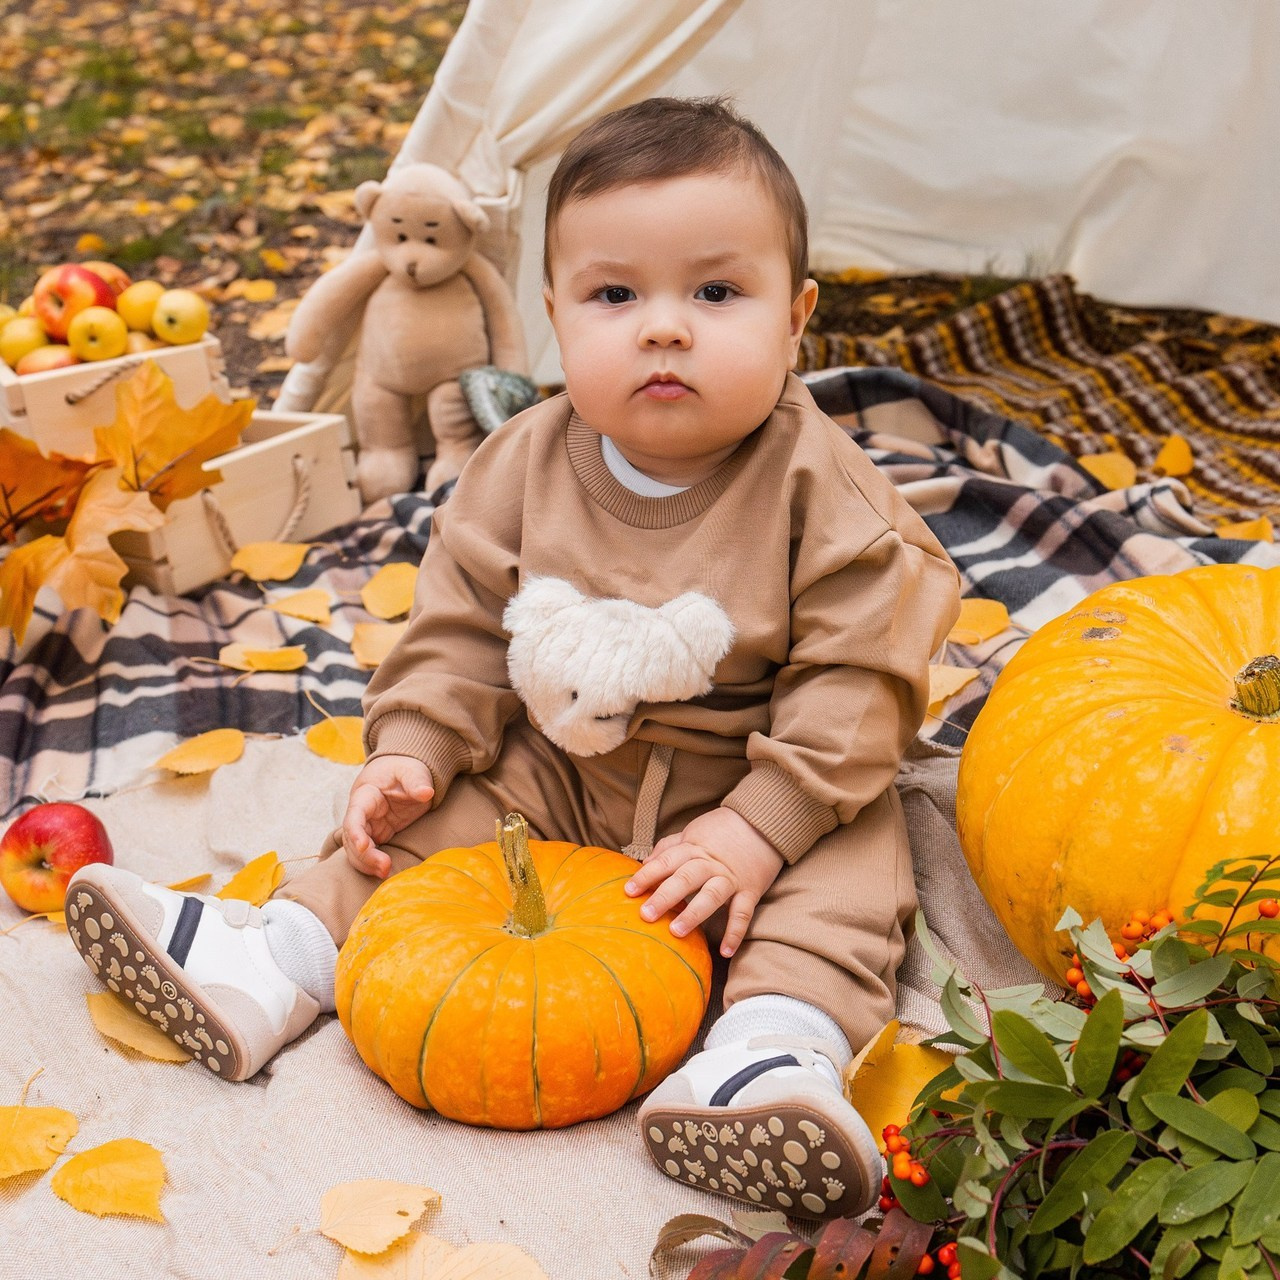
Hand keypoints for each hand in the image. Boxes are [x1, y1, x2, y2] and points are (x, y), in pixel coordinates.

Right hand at [340, 755, 434, 877]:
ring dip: (367, 863)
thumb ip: (416, 781)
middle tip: (384, 866)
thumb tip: (426, 792)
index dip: (355, 831)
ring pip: (357, 849)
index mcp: (365, 794)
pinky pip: (368, 853)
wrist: (405, 774)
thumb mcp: (412, 771)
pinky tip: (385, 872)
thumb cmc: (406, 769)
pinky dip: (372, 864)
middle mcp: (362, 813)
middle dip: (364, 854)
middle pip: (352, 837)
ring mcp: (368, 826)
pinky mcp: (378, 835)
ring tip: (385, 873)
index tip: (364, 846)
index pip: (354, 814)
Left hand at [624, 807, 783, 957]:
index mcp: (693, 848)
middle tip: (646, 914)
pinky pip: (743, 913)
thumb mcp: (693, 831)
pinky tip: (726, 952)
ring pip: (711, 896)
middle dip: (665, 896)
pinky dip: (736, 933)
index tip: (628, 891)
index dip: (647, 876)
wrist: (763, 822)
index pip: (666, 861)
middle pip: (685, 879)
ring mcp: (731, 878)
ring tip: (676, 931)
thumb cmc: (722, 828)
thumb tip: (645, 863)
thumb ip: (669, 846)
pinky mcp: (751, 890)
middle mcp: (710, 863)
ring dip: (694, 914)